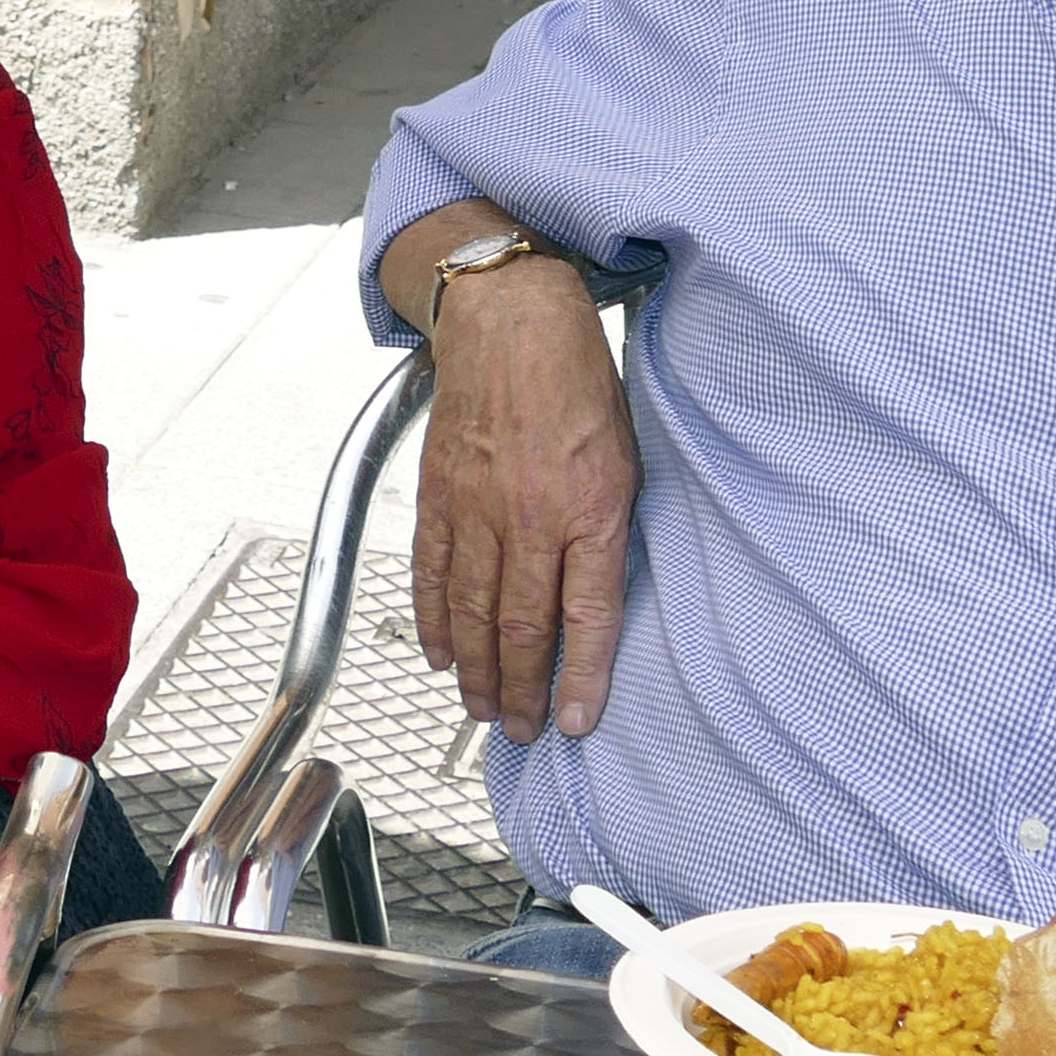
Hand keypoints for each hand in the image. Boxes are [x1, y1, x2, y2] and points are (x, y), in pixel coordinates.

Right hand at [408, 258, 637, 742]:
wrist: (509, 324)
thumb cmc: (577, 385)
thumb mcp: (625, 458)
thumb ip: (610, 530)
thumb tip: (598, 598)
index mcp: (591, 509)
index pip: (588, 616)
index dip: (581, 679)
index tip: (575, 723)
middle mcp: (531, 517)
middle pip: (522, 626)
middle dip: (522, 690)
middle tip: (523, 731)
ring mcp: (477, 508)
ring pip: (471, 610)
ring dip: (477, 670)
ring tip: (482, 710)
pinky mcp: (438, 495)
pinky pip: (430, 572)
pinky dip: (431, 618)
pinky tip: (438, 653)